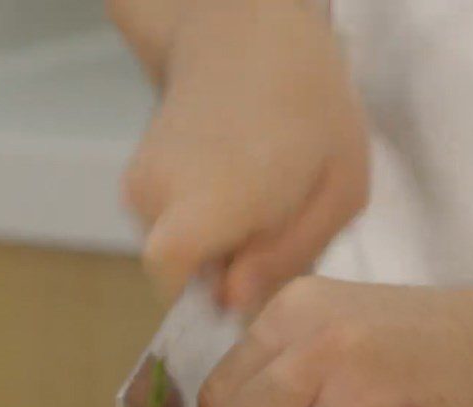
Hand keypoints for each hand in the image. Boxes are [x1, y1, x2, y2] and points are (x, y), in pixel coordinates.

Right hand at [116, 0, 368, 310]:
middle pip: (182, 274)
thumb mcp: (338, 193)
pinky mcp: (134, 178)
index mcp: (208, 198)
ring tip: (258, 202)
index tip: (248, 281)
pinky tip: (234, 190)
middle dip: (227, 272)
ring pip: (176, 252)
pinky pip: (168, 227)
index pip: (169, 277)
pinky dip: (201, 225)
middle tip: (272, 231)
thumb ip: (286, 257)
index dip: (206, 298)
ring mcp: (138, 184)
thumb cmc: (314, 111)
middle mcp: (158, 194)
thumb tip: (232, 304)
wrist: (252, 37)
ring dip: (218, 246)